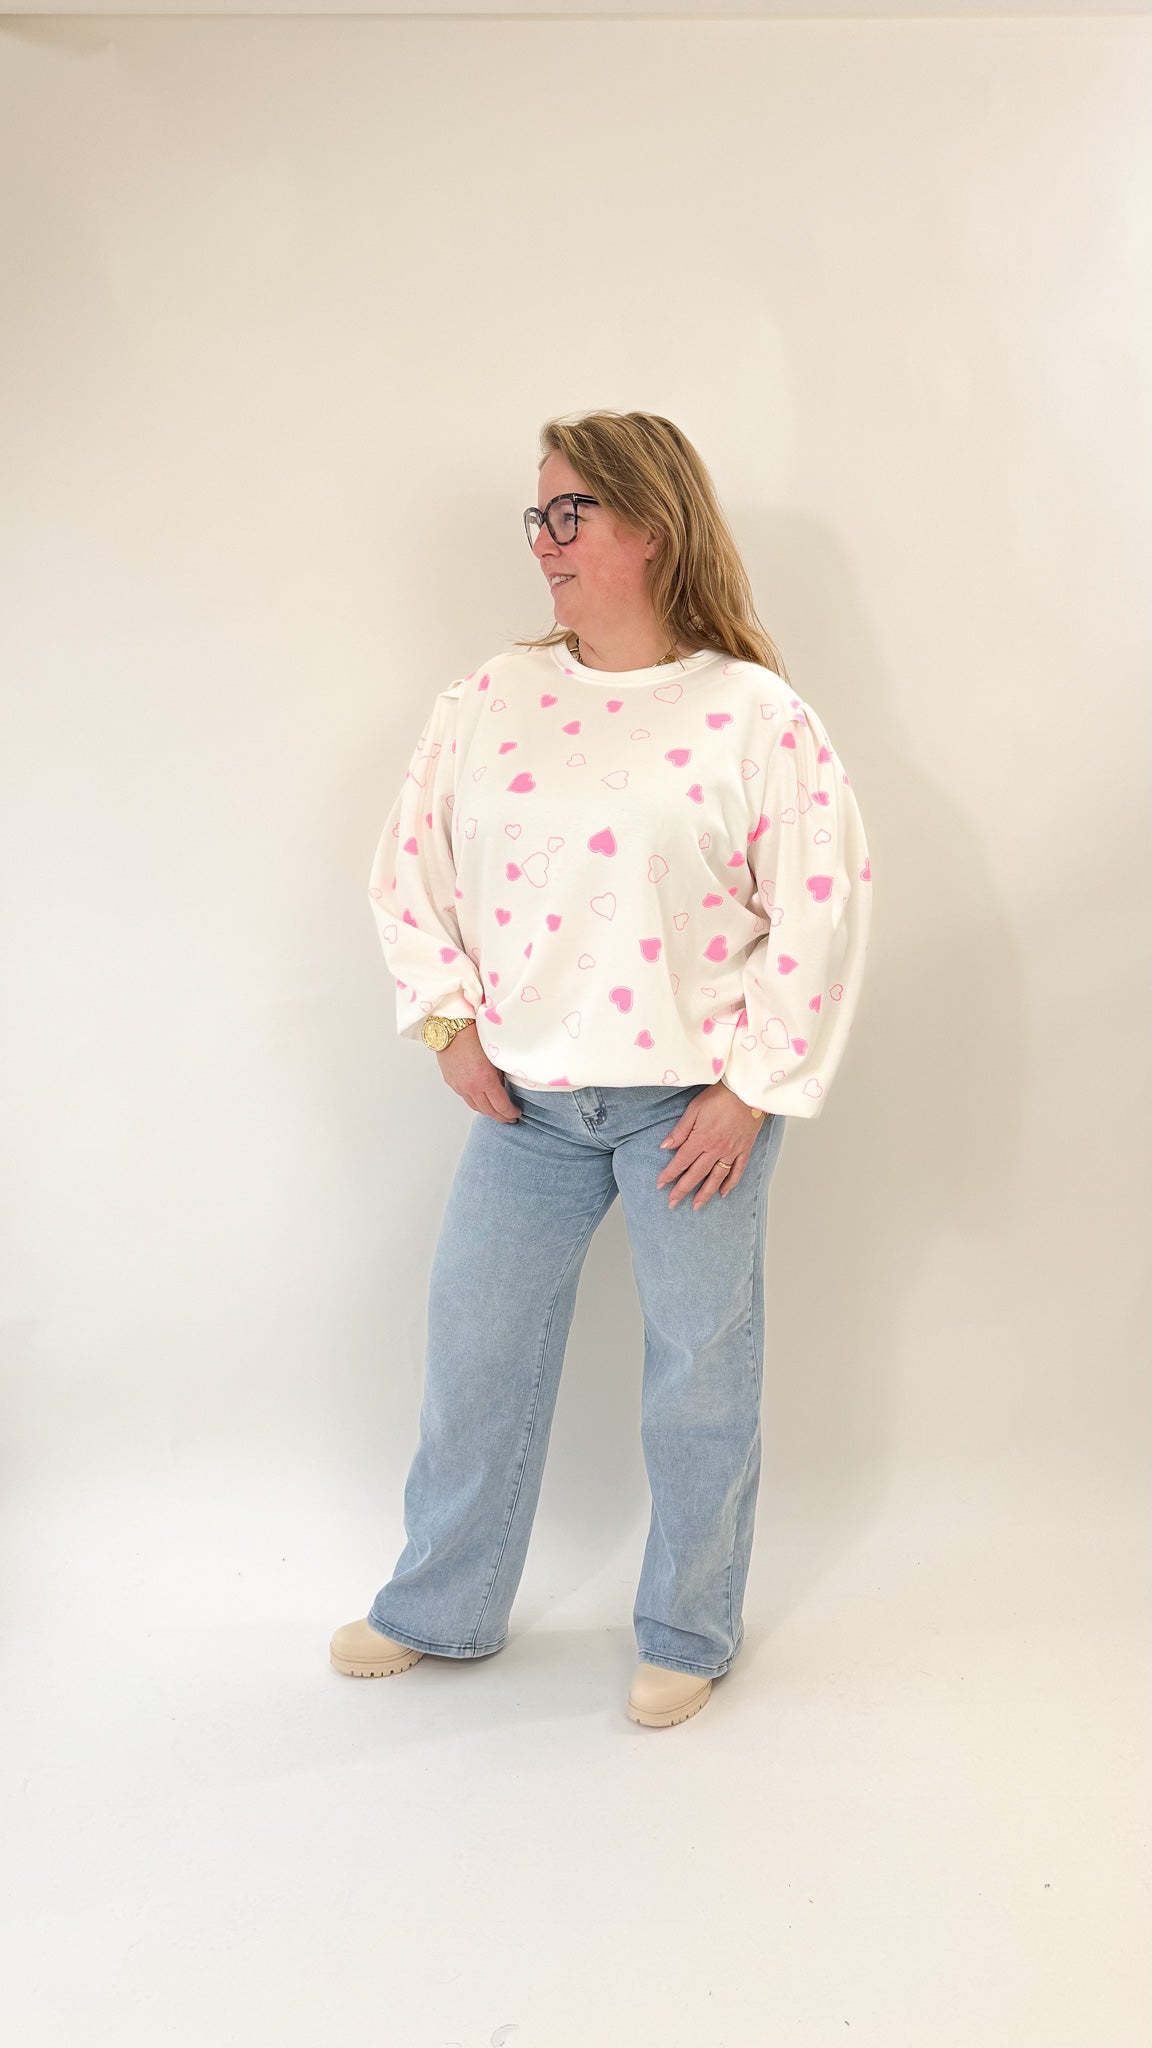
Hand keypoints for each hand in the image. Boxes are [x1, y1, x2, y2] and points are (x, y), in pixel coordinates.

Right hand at [436, 1027, 520, 1122]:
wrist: (452, 1027)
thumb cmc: (475, 1035)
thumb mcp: (495, 1057)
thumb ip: (500, 1075)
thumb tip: (503, 1087)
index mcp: (485, 1081)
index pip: (501, 1106)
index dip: (510, 1113)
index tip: (517, 1114)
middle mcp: (470, 1087)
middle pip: (488, 1111)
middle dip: (500, 1116)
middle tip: (509, 1118)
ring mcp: (459, 1086)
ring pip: (475, 1106)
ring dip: (487, 1111)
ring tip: (497, 1111)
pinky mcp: (451, 1082)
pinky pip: (465, 1097)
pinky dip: (475, 1101)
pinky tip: (482, 1099)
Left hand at [656, 1081, 765, 1210]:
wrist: (748, 1091)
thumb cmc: (720, 1096)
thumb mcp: (694, 1109)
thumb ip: (680, 1130)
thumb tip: (665, 1146)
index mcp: (701, 1139)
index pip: (681, 1162)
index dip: (669, 1175)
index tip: (660, 1185)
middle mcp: (716, 1149)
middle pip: (696, 1174)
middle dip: (682, 1190)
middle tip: (672, 1203)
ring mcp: (731, 1151)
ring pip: (716, 1178)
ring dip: (705, 1193)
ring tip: (696, 1205)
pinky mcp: (744, 1150)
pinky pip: (737, 1171)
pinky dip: (730, 1184)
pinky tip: (722, 1193)